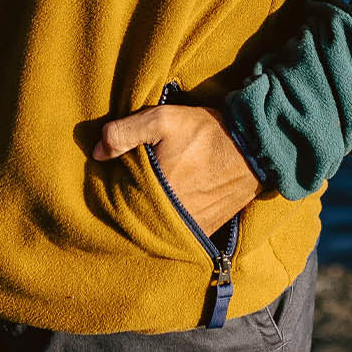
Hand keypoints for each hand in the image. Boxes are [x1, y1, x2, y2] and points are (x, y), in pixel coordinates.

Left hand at [92, 103, 260, 236]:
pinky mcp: (205, 230)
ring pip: (157, 225)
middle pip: (137, 214)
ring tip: (154, 192)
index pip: (119, 198)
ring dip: (151, 212)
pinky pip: (179, 231)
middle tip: (136, 181)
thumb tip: (97, 152)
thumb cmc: (207, 132)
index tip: (116, 173)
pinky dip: (171, 221)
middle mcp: (170, 218)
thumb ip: (125, 133)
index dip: (115, 184)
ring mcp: (189, 228)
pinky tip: (171, 203)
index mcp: (155, 193)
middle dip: (132, 200)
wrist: (254, 148)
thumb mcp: (162, 120)